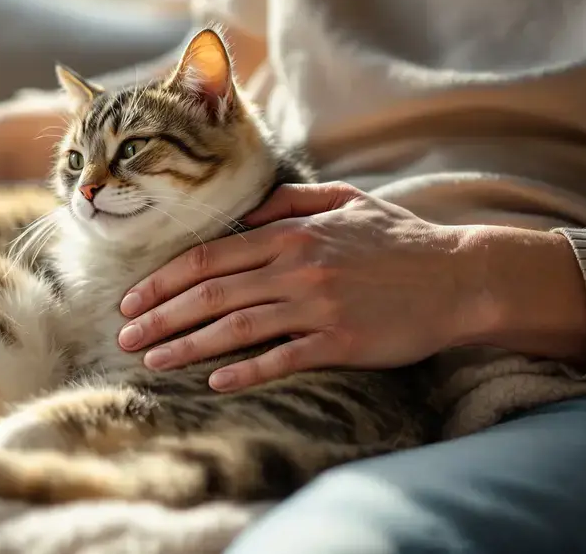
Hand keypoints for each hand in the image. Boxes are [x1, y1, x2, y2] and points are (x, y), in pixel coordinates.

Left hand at [116, 182, 585, 391]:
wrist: (461, 277)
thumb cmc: (398, 240)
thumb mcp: (344, 202)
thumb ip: (288, 203)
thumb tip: (244, 213)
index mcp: (290, 234)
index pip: (208, 257)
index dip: (163, 280)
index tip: (131, 299)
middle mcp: (296, 267)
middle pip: (210, 294)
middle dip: (159, 316)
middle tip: (124, 336)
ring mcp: (317, 306)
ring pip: (235, 328)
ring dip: (186, 346)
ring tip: (151, 360)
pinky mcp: (342, 342)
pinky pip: (281, 359)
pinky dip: (244, 371)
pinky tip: (213, 382)